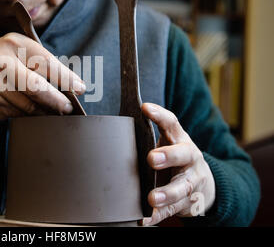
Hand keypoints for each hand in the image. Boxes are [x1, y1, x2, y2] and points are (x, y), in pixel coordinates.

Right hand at [0, 32, 85, 119]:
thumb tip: (73, 85)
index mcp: (14, 44)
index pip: (45, 62)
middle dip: (56, 100)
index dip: (65, 78)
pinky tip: (35, 113)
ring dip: (45, 111)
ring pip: (27, 104)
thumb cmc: (6, 60)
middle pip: (35, 87)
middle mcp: (1, 62)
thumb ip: (44, 63)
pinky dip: (29, 116)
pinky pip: (16, 114)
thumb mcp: (22, 51)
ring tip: (54, 111)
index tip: (80, 88)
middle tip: (68, 107)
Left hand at [141, 103, 215, 225]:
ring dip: (166, 194)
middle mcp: (189, 159)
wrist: (205, 185)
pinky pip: (172, 211)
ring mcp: (191, 182)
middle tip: (152, 158)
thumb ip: (151, 132)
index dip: (160, 115)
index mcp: (181, 140)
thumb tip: (123, 121)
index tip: (145, 108)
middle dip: (168, 156)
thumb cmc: (178, 158)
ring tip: (152, 198)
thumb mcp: (170, 142)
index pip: (172, 123)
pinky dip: (158, 216)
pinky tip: (144, 219)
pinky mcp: (187, 203)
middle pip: (183, 155)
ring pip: (181, 188)